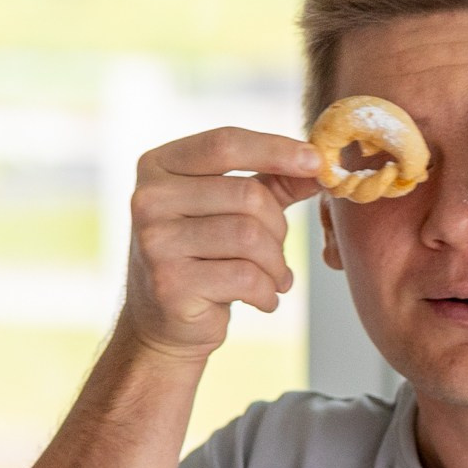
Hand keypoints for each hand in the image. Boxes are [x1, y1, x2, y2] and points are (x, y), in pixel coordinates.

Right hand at [124, 128, 322, 360]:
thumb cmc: (202, 257)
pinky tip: (262, 298)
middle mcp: (148, 199)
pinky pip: (245, 277)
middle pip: (246, 195)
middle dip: (279, 226)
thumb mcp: (231, 210)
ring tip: (274, 277)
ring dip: (276, 262)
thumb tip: (319, 167)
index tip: (315, 161)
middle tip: (279, 250)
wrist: (163, 322)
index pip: (224, 144)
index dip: (275, 149)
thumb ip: (272, 183)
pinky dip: (267, 291)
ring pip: (250, 237)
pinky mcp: (169, 284)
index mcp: (158, 166)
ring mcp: (154, 242)